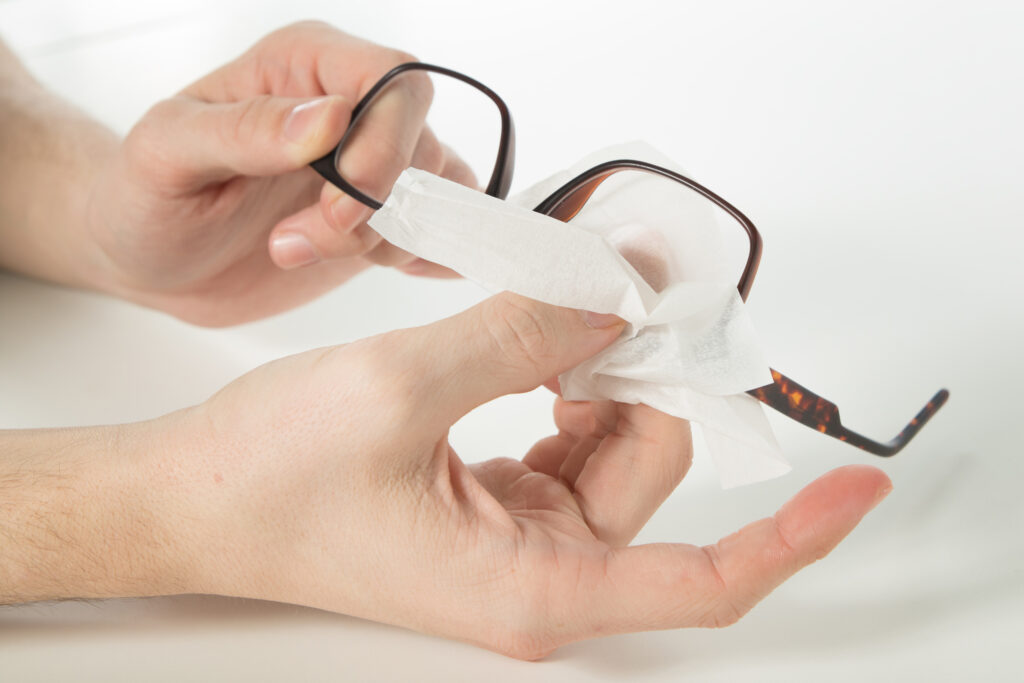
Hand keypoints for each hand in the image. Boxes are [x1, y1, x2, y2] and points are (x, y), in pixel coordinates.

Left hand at [84, 22, 473, 325]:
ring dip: (385, 239)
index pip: (393, 80)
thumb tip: (330, 117)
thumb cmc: (145, 196)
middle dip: (376, 208)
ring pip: (436, 194)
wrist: (153, 261)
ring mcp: (371, 168)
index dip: (387, 142)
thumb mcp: (168, 153)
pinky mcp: (382, 221)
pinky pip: (439, 229)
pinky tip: (376, 266)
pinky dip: (426, 254)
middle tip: (296, 244)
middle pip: (421, 144)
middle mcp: (351, 110)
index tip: (339, 207)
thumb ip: (245, 130)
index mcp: (303, 67)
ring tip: (298, 252)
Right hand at [140, 293, 890, 658]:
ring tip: (559, 307)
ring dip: (602, 369)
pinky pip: (569, 437)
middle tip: (626, 286)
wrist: (194, 497)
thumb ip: (519, 338)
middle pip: (650, 470)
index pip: (702, 583)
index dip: (787, 535)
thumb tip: (614, 295)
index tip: (850, 488)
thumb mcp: (400, 391)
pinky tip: (535, 340)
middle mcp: (539, 574)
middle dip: (647, 375)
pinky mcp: (497, 500)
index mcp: (530, 589)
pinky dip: (566, 379)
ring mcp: (520, 537)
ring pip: (613, 445)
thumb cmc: (271, 482)